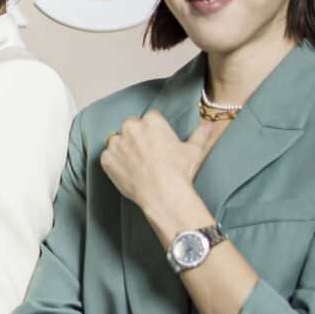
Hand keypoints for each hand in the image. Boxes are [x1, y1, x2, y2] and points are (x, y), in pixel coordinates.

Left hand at [100, 113, 219, 235]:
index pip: (149, 119)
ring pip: (115, 140)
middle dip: (135, 136)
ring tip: (135, 163)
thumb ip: (199, 136)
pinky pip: (107, 157)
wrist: (163, 193)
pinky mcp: (106, 158)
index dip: (153, 132)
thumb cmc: (179, 171)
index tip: (157, 144)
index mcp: (152, 120)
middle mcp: (131, 127)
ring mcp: (116, 143)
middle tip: (145, 154)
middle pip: (130, 126)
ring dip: (122, 147)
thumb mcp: (193, 151)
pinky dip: (114, 163)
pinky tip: (127, 172)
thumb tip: (208, 127)